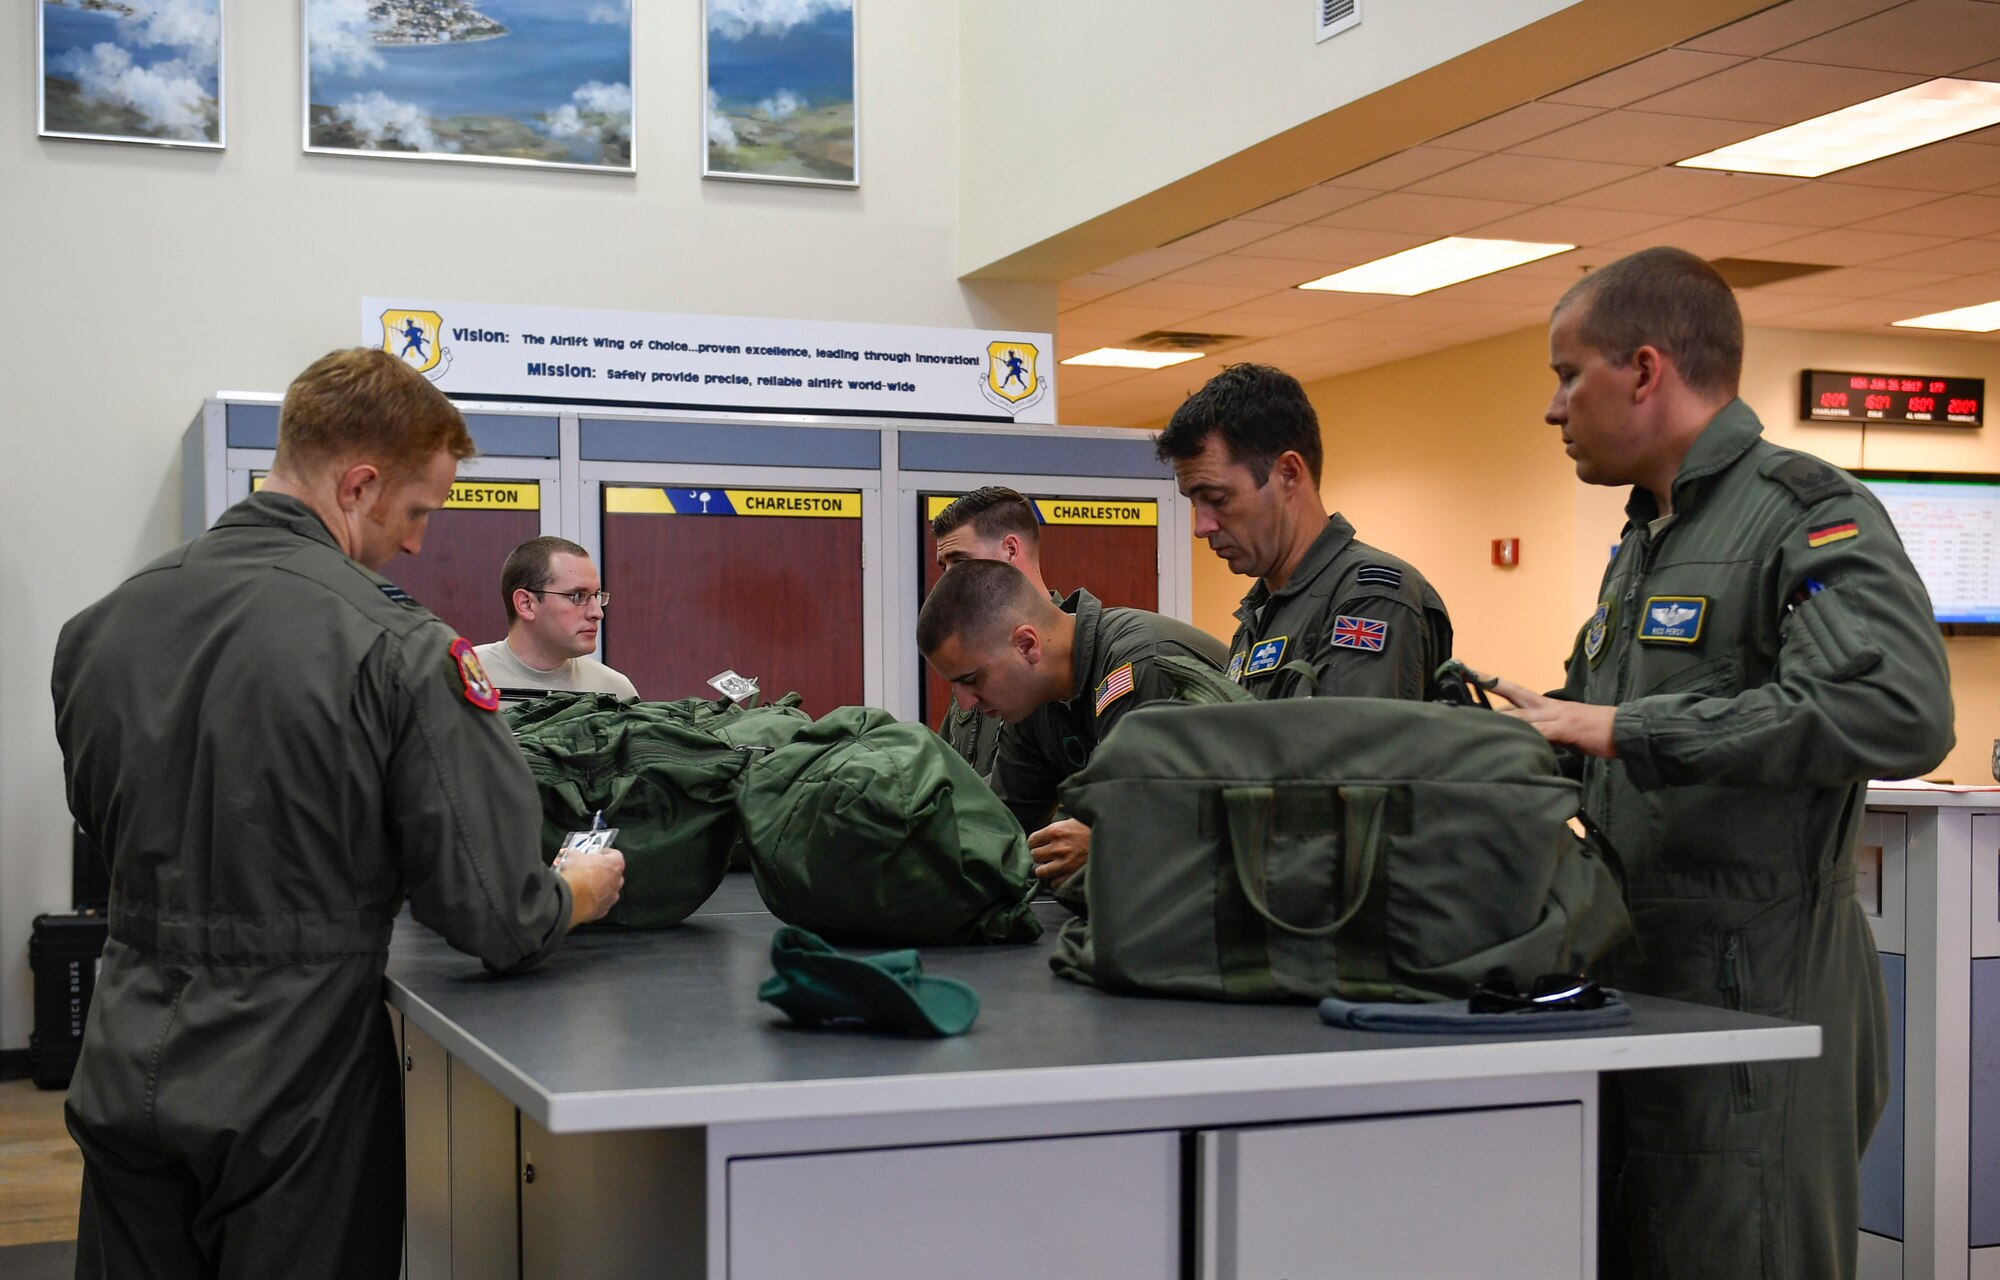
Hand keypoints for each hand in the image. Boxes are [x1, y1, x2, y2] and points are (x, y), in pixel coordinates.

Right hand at [560, 847, 625, 927]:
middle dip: (604, 872)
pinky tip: (583, 899)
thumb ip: (578, 855)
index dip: (606, 854)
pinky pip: (601, 904)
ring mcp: (612, 897)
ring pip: (609, 891)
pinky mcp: (604, 910)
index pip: (615, 855)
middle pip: (614, 874)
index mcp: (615, 864)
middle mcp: (617, 881)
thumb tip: (574, 856)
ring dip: (600, 888)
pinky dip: (594, 901)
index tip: (598, 854)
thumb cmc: (577, 873)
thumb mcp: (574, 856)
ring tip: (586, 886)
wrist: (572, 896)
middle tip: (591, 871)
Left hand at [1027, 818, 1089, 886]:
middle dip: (1040, 856)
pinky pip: (1054, 883)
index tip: (1040, 845)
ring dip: (1045, 870)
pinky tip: (1062, 875)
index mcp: (1056, 830)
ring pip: (1040, 872)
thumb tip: (1047, 832)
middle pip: (1034, 856)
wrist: (1114, 840)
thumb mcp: (1075, 820)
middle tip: (1048, 856)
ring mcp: (1064, 863)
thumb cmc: (1095, 830)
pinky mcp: (1071, 876)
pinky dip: (1056, 880)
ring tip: (1053, 867)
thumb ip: (1059, 826)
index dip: (1036, 844)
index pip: (1032, 840)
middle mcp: (1057, 847)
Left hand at [1483, 674, 1619, 758]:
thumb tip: (1523, 739)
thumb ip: (1542, 731)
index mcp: (1547, 705)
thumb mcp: (1564, 730)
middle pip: (1512, 695)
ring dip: (1499, 719)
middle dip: (1488, 691)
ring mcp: (1556, 716)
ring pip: (1520, 715)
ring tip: (1475, 720)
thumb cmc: (1596, 732)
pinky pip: (1541, 732)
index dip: (1492, 682)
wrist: (1625, 729)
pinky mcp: (1565, 730)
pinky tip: (1510, 740)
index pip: (1514, 691)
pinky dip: (1526, 735)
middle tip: (1462, 688)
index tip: (1470, 673)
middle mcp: (1547, 707)